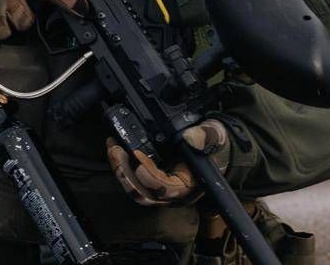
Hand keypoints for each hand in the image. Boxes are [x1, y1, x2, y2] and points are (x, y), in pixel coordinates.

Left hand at [106, 118, 230, 205]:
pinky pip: (133, 180)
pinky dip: (122, 165)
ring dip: (120, 170)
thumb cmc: (216, 146)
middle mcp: (172, 192)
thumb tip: (190, 137)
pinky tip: (116, 147)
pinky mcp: (151, 179)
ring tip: (112, 147)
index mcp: (188, 186)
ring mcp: (160, 188)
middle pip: (143, 194)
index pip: (164, 188)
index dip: (148, 174)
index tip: (137, 154)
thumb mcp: (216, 135)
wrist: (216, 149)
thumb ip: (206, 136)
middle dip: (124, 174)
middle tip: (115, 150)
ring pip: (135, 189)